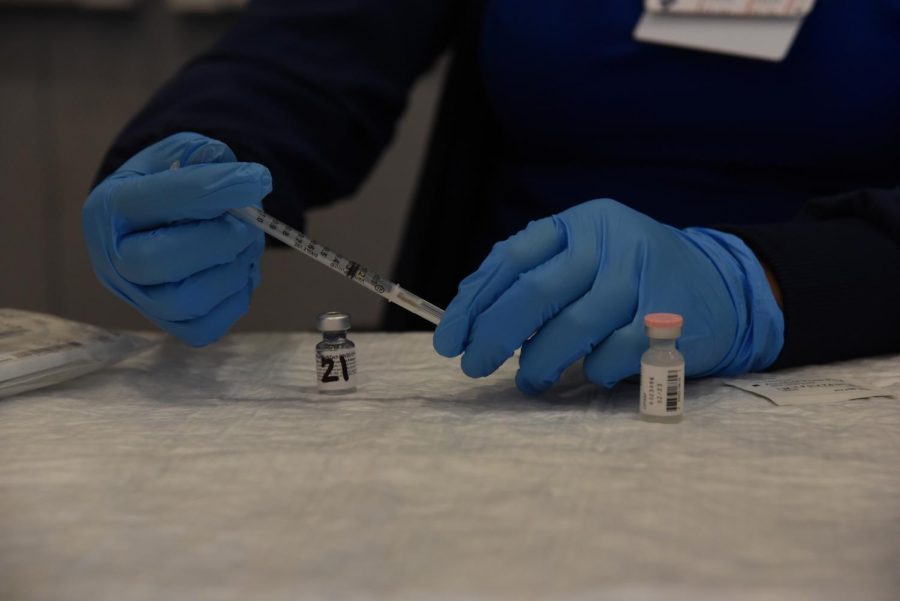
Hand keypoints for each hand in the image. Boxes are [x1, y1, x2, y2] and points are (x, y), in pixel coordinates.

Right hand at [82, 132, 270, 345]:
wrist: (157, 223)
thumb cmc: (167, 184)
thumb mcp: (177, 154)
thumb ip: (203, 158)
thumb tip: (241, 180)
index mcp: (109, 208)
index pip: (157, 200)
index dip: (213, 189)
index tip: (258, 180)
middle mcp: (113, 259)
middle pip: (160, 260)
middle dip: (219, 241)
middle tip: (248, 226)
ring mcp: (139, 298)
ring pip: (187, 300)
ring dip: (233, 271)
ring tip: (246, 247)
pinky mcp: (168, 324)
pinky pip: (205, 328)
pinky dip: (235, 299)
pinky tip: (240, 271)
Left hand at [433, 199, 782, 393]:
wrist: (723, 285)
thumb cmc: (634, 278)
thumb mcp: (586, 258)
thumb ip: (535, 277)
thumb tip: (471, 316)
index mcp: (582, 223)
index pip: (512, 258)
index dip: (474, 302)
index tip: (449, 340)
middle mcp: (612, 241)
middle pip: (536, 291)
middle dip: (495, 335)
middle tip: (474, 364)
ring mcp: (645, 278)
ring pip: (573, 327)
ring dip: (540, 362)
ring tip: (530, 378)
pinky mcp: (673, 319)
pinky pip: (614, 355)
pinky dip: (592, 371)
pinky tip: (589, 372)